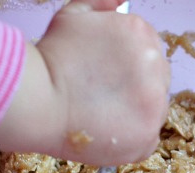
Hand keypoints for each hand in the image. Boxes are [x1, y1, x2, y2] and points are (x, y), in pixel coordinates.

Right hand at [0, 0, 170, 164]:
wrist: (38, 102)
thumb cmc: (51, 59)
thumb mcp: (72, 15)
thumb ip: (101, 3)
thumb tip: (121, 2)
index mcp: (141, 33)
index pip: (148, 49)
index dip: (125, 64)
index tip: (104, 74)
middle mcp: (156, 64)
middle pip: (156, 78)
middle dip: (134, 86)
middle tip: (101, 96)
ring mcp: (155, 103)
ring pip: (154, 108)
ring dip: (136, 112)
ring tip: (103, 115)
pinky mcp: (147, 135)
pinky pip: (148, 137)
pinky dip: (132, 138)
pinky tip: (107, 132)